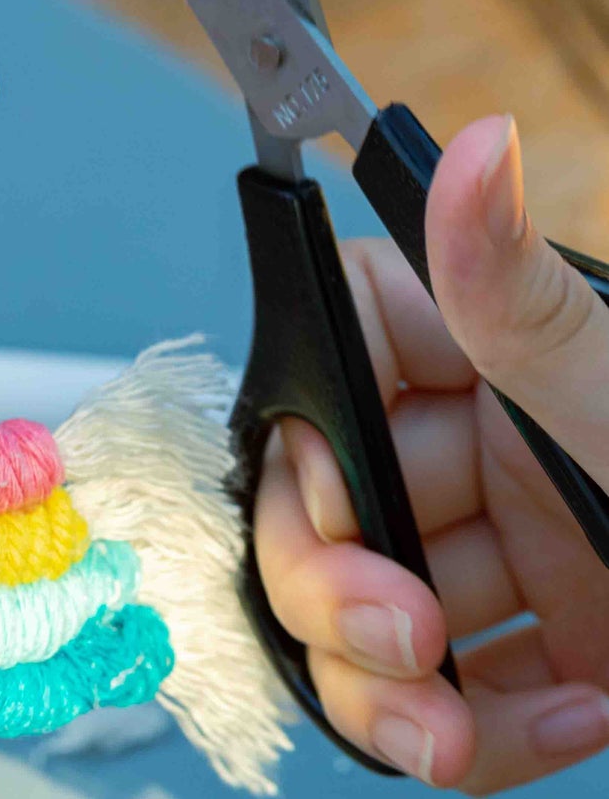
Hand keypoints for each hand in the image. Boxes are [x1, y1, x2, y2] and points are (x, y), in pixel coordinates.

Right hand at [256, 115, 608, 790]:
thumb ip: (524, 297)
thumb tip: (474, 146)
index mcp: (500, 354)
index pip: (338, 348)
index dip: (310, 424)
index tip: (343, 499)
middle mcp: (489, 443)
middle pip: (325, 491)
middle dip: (330, 584)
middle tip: (399, 638)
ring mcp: (512, 547)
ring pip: (364, 604)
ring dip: (383, 685)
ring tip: (450, 731)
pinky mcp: (545, 643)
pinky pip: (450, 690)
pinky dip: (480, 730)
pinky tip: (567, 719)